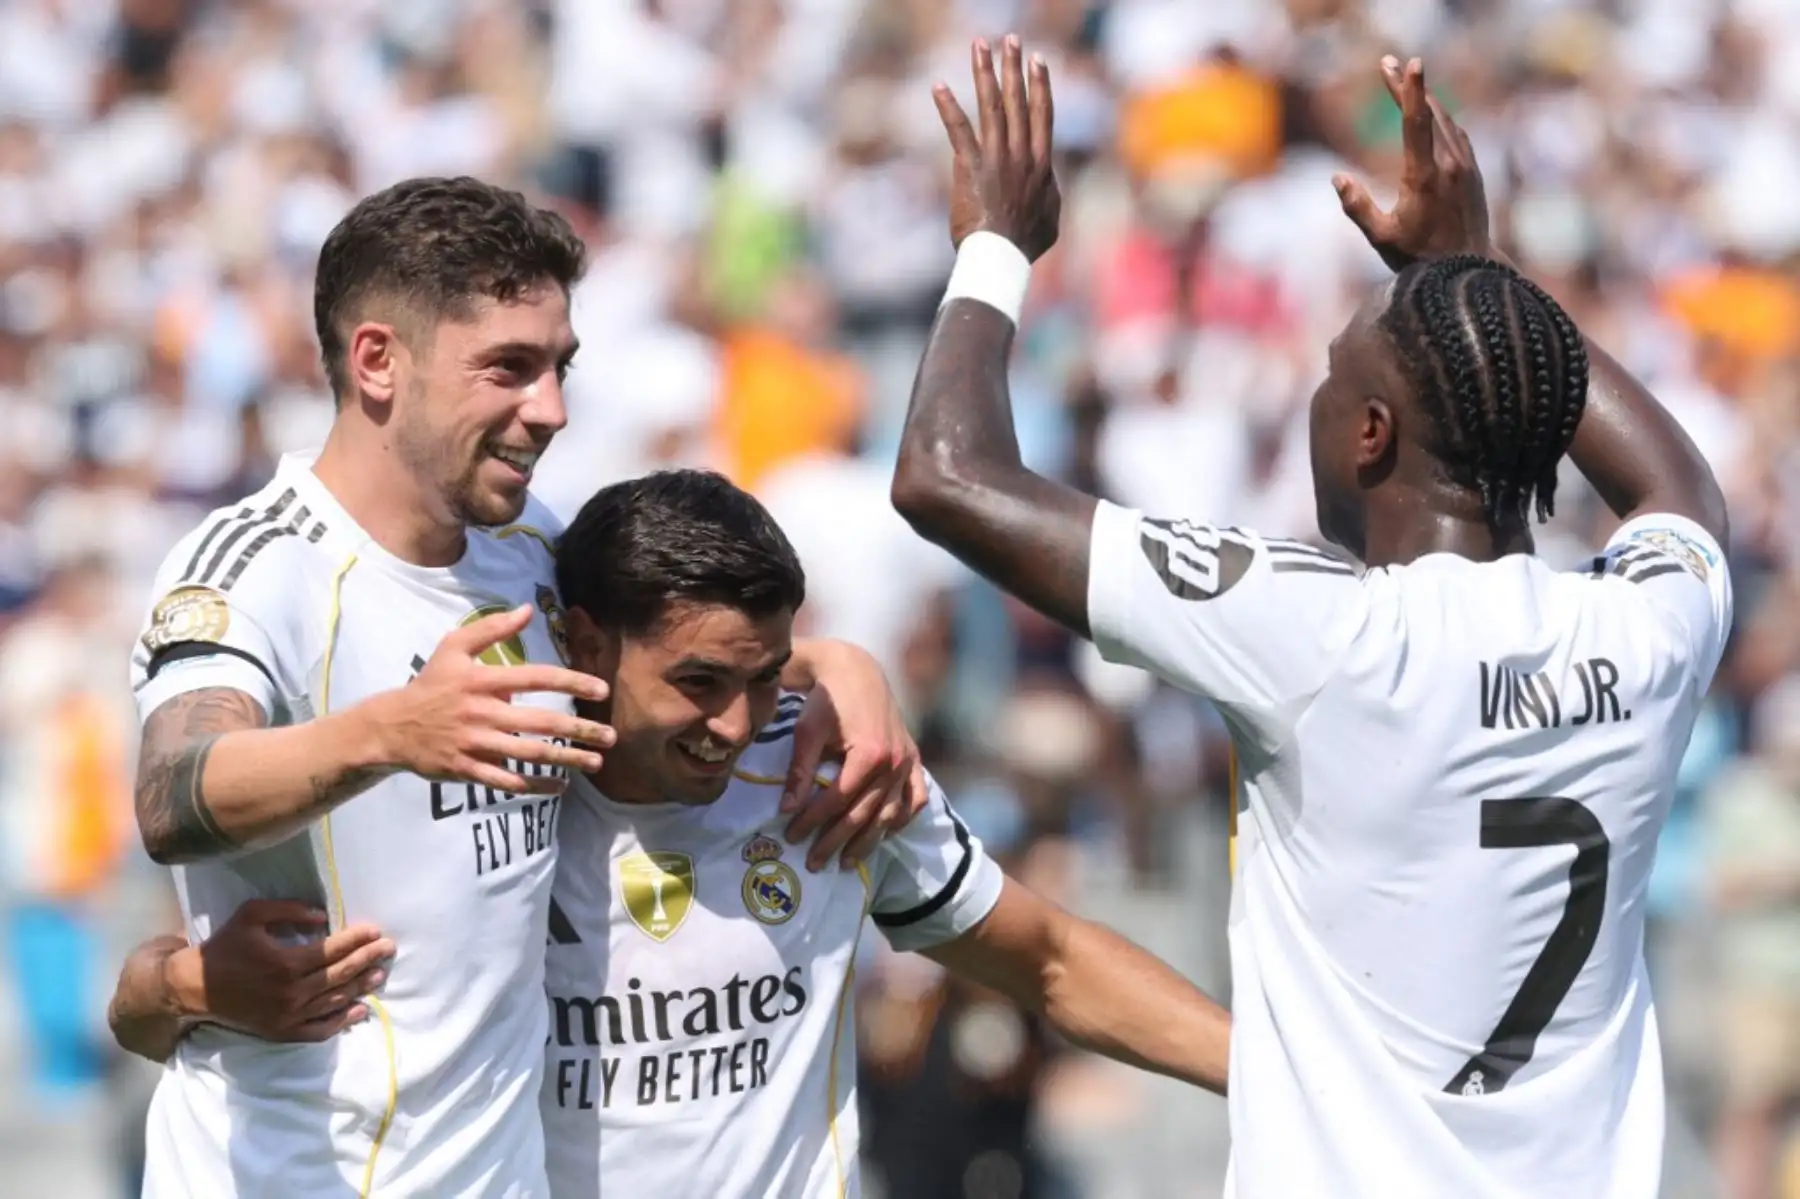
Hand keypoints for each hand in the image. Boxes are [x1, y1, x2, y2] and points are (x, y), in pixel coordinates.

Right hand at [173, 900, 394, 1041]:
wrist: (195, 987)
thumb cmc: (225, 947)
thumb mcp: (251, 915)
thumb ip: (288, 910)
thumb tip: (322, 916)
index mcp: (284, 962)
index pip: (332, 950)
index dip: (356, 940)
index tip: (376, 931)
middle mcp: (290, 991)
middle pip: (339, 975)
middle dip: (367, 960)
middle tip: (389, 950)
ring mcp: (287, 1015)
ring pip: (333, 1001)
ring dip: (360, 988)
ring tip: (380, 975)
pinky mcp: (282, 1031)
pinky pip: (318, 1030)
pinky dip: (340, 1021)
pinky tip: (358, 1011)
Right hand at [371, 604, 614, 792]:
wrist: (392, 727)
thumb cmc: (431, 685)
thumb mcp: (453, 647)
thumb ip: (491, 628)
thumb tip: (528, 610)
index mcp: (483, 680)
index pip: (536, 678)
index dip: (571, 683)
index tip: (601, 690)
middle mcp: (483, 712)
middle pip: (541, 722)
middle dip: (580, 730)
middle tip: (610, 736)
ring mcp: (476, 744)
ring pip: (529, 755)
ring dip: (566, 760)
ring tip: (596, 762)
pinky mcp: (468, 769)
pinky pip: (508, 781)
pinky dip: (536, 785)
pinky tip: (560, 786)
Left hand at [779, 644, 928, 870]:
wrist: (856, 670)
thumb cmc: (827, 699)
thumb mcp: (807, 732)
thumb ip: (800, 771)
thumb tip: (785, 809)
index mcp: (869, 753)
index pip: (838, 800)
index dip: (812, 821)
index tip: (791, 835)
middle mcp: (894, 762)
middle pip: (864, 814)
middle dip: (836, 841)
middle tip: (813, 862)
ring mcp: (908, 762)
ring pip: (890, 814)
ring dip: (868, 841)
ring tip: (846, 861)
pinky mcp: (914, 759)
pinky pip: (915, 798)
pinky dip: (901, 819)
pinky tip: (885, 832)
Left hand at [932, 35, 1060, 261]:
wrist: (1001, 259)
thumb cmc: (1023, 245)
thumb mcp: (1049, 220)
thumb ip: (1049, 196)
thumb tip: (1048, 186)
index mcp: (1041, 165)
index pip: (1042, 115)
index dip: (1039, 85)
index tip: (1037, 61)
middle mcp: (1022, 155)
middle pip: (1018, 102)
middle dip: (1014, 67)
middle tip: (1010, 40)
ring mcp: (997, 159)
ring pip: (992, 106)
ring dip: (986, 73)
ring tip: (980, 46)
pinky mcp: (971, 168)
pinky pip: (959, 130)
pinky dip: (949, 107)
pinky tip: (939, 85)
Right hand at [1333, 56, 1493, 271]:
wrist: (1470, 271)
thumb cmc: (1421, 259)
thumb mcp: (1381, 239)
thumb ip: (1357, 208)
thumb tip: (1337, 178)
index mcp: (1424, 177)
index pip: (1416, 123)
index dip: (1409, 90)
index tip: (1408, 63)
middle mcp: (1449, 165)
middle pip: (1429, 112)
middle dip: (1409, 86)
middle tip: (1389, 62)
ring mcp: (1466, 167)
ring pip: (1446, 120)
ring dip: (1425, 99)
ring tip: (1406, 84)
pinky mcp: (1473, 172)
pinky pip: (1457, 134)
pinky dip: (1441, 118)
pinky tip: (1432, 115)